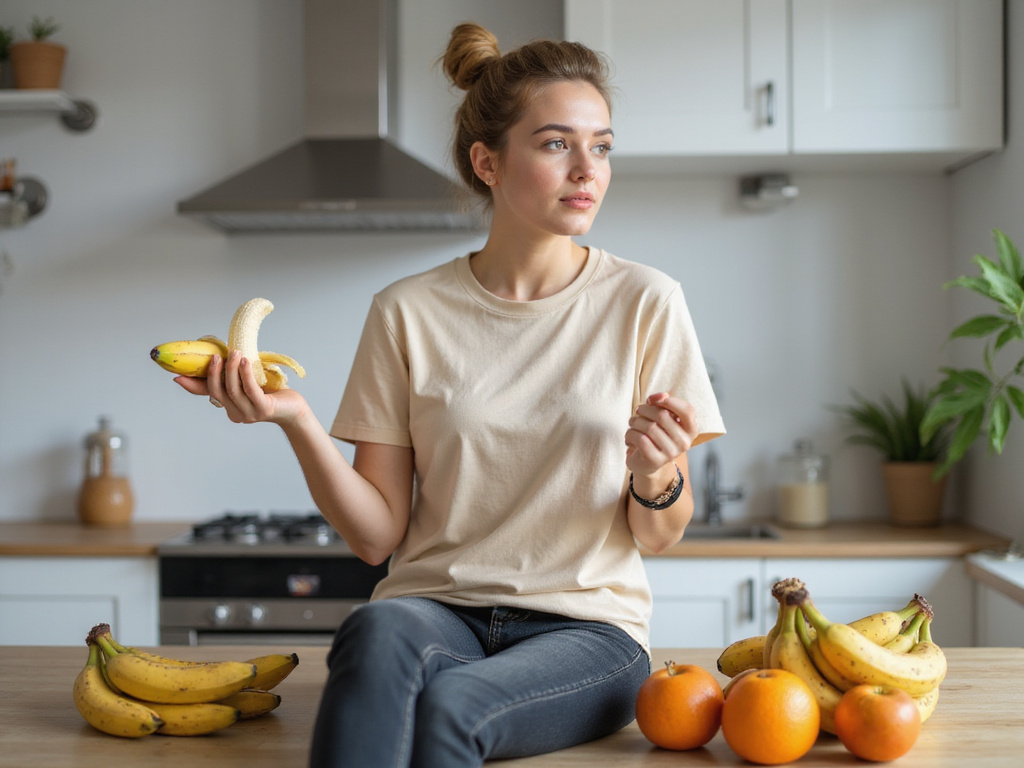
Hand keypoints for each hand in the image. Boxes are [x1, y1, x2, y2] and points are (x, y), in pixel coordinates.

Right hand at [174, 350, 306, 425]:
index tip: (176, 375)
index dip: (192, 386)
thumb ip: (232, 377)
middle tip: (217, 355)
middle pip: (218, 392)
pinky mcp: (263, 409)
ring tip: (235, 352)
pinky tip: (244, 362)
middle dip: (214, 372)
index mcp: (230, 408)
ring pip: (233, 390)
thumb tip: (216, 358)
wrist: (294, 408)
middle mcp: (236, 413)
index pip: (208, 395)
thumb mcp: (248, 383)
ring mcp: (249, 414)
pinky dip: (245, 374)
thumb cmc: (271, 393)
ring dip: (231, 370)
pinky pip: (250, 390)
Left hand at [625, 392, 696, 476]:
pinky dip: (630, 434)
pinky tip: (630, 437)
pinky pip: (640, 439)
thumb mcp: (660, 416)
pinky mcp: (656, 460)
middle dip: (645, 409)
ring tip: (632, 424)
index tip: (652, 400)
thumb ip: (662, 402)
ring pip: (649, 427)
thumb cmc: (654, 434)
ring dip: (635, 422)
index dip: (668, 401)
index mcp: (691, 430)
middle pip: (663, 416)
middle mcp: (684, 443)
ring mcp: (671, 453)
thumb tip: (662, 395)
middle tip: (637, 411)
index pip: (687, 410)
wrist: (646, 463)